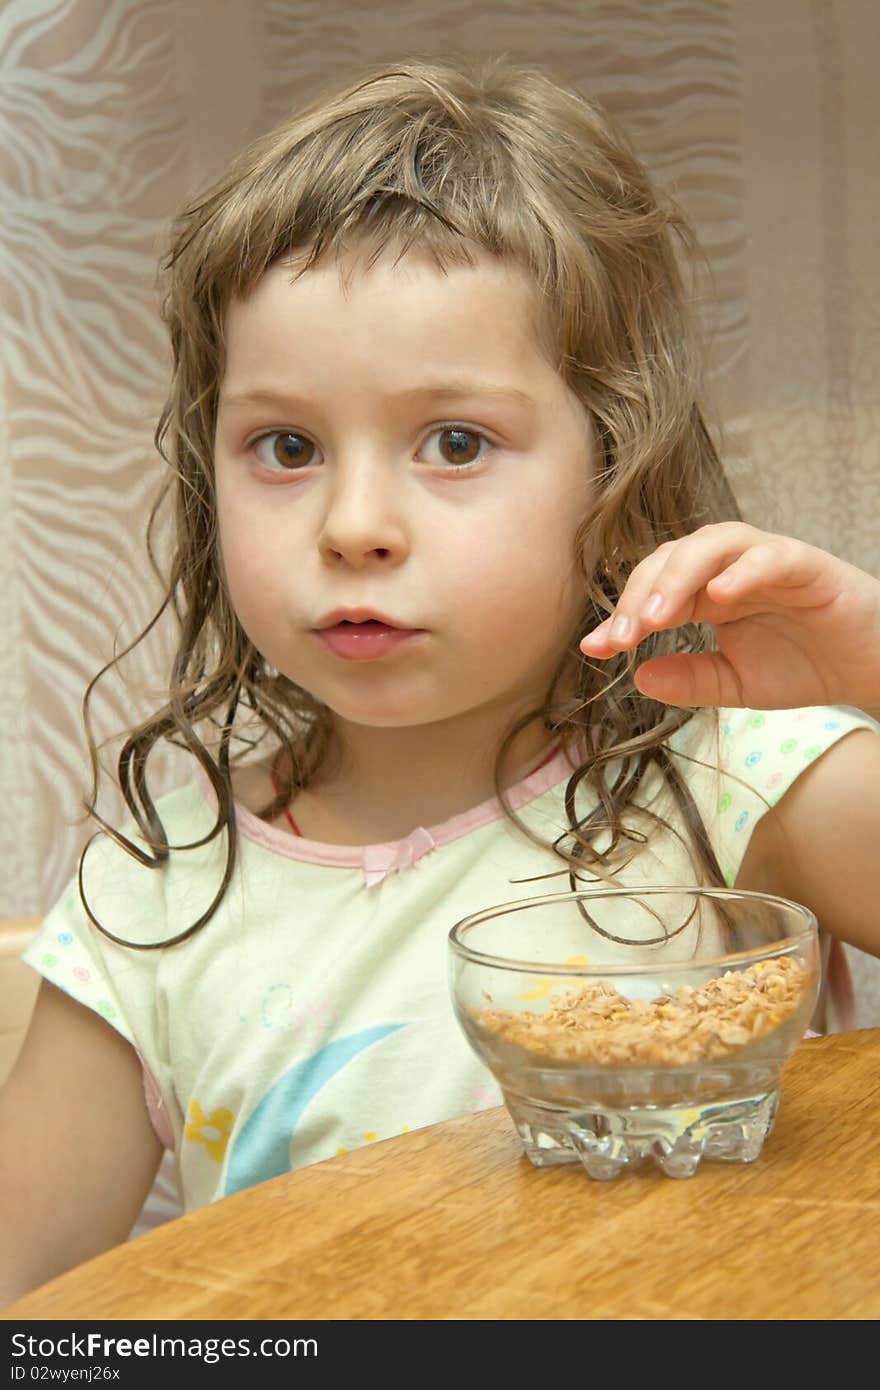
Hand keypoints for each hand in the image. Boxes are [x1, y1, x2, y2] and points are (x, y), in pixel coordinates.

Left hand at [579, 523, 879, 715]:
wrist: (870, 669)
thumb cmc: (805, 665)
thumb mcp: (736, 684)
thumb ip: (690, 680)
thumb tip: (637, 676)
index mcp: (707, 592)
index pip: (653, 590)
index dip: (621, 614)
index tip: (594, 648)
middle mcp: (730, 568)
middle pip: (672, 558)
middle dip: (640, 595)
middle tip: (621, 635)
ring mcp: (767, 561)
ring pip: (712, 543)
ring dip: (678, 576)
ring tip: (657, 614)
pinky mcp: (807, 564)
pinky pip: (770, 555)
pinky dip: (743, 570)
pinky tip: (720, 595)